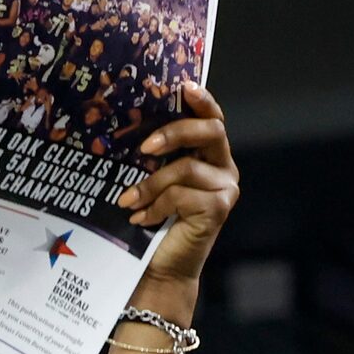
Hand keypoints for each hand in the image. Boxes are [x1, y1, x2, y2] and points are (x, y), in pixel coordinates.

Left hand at [120, 82, 237, 289]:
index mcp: (209, 153)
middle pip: (210, 132)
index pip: (212, 118)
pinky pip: (182, 195)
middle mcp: (224, 166)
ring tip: (128, 200)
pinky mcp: (220, 208)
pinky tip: (140, 219)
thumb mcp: (153, 179)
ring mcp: (225, 187)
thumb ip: (156, 155)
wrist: (161, 265)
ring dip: (151, 184)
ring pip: (187, 168)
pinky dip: (155, 206)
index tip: (184, 87)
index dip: (202, 100)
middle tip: (144, 148)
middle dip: (175, 133)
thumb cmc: (154, 218)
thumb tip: (131, 128)